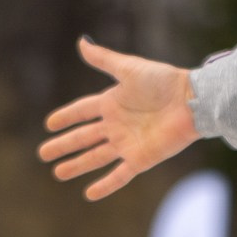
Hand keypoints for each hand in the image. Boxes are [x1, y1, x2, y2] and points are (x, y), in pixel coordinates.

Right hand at [38, 38, 200, 200]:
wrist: (192, 101)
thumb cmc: (164, 82)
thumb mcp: (129, 68)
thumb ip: (105, 59)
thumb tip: (81, 42)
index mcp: (113, 102)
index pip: (82, 111)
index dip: (67, 117)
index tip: (50, 124)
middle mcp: (117, 124)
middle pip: (84, 137)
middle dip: (64, 145)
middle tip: (43, 154)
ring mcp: (128, 143)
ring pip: (96, 157)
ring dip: (77, 165)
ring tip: (58, 173)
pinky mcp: (141, 158)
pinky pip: (120, 175)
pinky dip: (105, 185)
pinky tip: (89, 194)